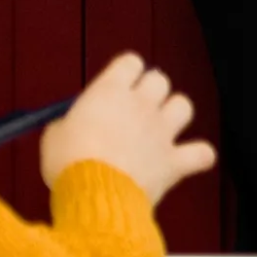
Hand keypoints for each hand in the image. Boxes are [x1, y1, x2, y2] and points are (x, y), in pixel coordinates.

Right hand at [43, 53, 215, 210]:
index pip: (130, 62)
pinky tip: (189, 160)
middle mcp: (142, 105)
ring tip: (161, 129)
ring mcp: (162, 131)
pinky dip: (198, 156)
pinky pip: (203, 153)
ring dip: (175, 115)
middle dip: (150, 91)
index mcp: (110, 92)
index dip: (126, 72)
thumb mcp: (54, 136)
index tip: (118, 85)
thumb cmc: (69, 164)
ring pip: (184, 106)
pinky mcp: (175, 160)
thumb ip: (67, 124)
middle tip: (136, 109)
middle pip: (159, 79)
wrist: (94, 194)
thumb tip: (69, 126)